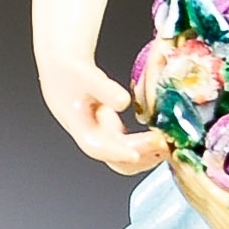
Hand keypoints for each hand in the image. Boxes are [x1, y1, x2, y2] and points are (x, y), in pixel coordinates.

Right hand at [38, 53, 167, 174]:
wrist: (61, 69)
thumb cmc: (70, 73)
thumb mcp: (85, 76)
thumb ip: (104, 89)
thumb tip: (123, 102)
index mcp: (79, 127)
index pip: (96, 147)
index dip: (116, 153)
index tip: (137, 154)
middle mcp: (92, 137)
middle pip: (115, 159)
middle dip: (141, 156)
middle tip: (163, 144)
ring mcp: (103, 136)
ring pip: (124, 155)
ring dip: (147, 154)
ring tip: (167, 143)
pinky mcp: (111, 131)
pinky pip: (129, 145)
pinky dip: (145, 145)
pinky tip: (160, 136)